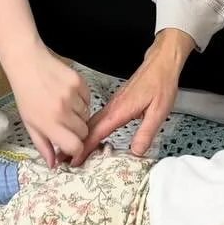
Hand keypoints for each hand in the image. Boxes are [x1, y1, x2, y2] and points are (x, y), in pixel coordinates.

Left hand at [5, 43, 91, 165]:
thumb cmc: (26, 95)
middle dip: (76, 131)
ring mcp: (72, 95)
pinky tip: (67, 94)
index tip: (72, 145)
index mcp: (48, 123)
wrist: (27, 64)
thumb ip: (43, 146)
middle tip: (64, 122)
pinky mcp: (79, 82)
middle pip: (83, 132)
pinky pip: (88, 99)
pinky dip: (82, 100)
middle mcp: (62, 111)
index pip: (75, 146)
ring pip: (87, 115)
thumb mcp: (29, 124)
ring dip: (79, 115)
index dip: (75, 148)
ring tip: (63, 105)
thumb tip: (53, 165)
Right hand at [78, 30, 192, 160]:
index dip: (84, 148)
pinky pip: (98, 119)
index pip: (96, 133)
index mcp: (119, 110)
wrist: (161, 64)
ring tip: (70, 150)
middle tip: (62, 159)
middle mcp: (112, 107)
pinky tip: (88, 135)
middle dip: (74, 143)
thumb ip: (146, 133)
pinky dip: (89, 129)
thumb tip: (136, 152)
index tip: (74, 160)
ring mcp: (112, 104)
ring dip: (79, 136)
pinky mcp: (116, 103)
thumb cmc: (160, 84)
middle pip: (88, 128)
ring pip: (91, 123)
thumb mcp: (158, 112)